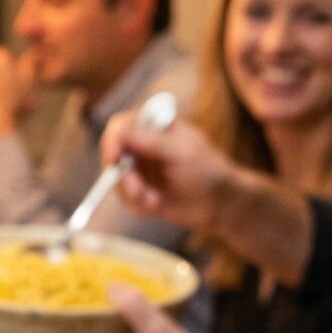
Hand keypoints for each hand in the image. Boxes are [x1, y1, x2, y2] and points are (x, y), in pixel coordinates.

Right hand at [101, 109, 241, 237]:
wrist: (219, 204)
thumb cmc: (207, 170)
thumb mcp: (181, 152)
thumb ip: (151, 141)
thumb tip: (120, 131)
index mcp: (153, 126)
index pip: (120, 126)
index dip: (112, 141)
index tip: (114, 158)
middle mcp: (141, 145)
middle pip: (112, 155)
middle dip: (124, 177)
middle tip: (139, 191)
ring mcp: (139, 168)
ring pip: (116, 180)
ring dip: (133, 194)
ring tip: (155, 202)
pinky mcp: (139, 190)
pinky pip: (125, 199)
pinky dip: (138, 205)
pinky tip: (157, 206)